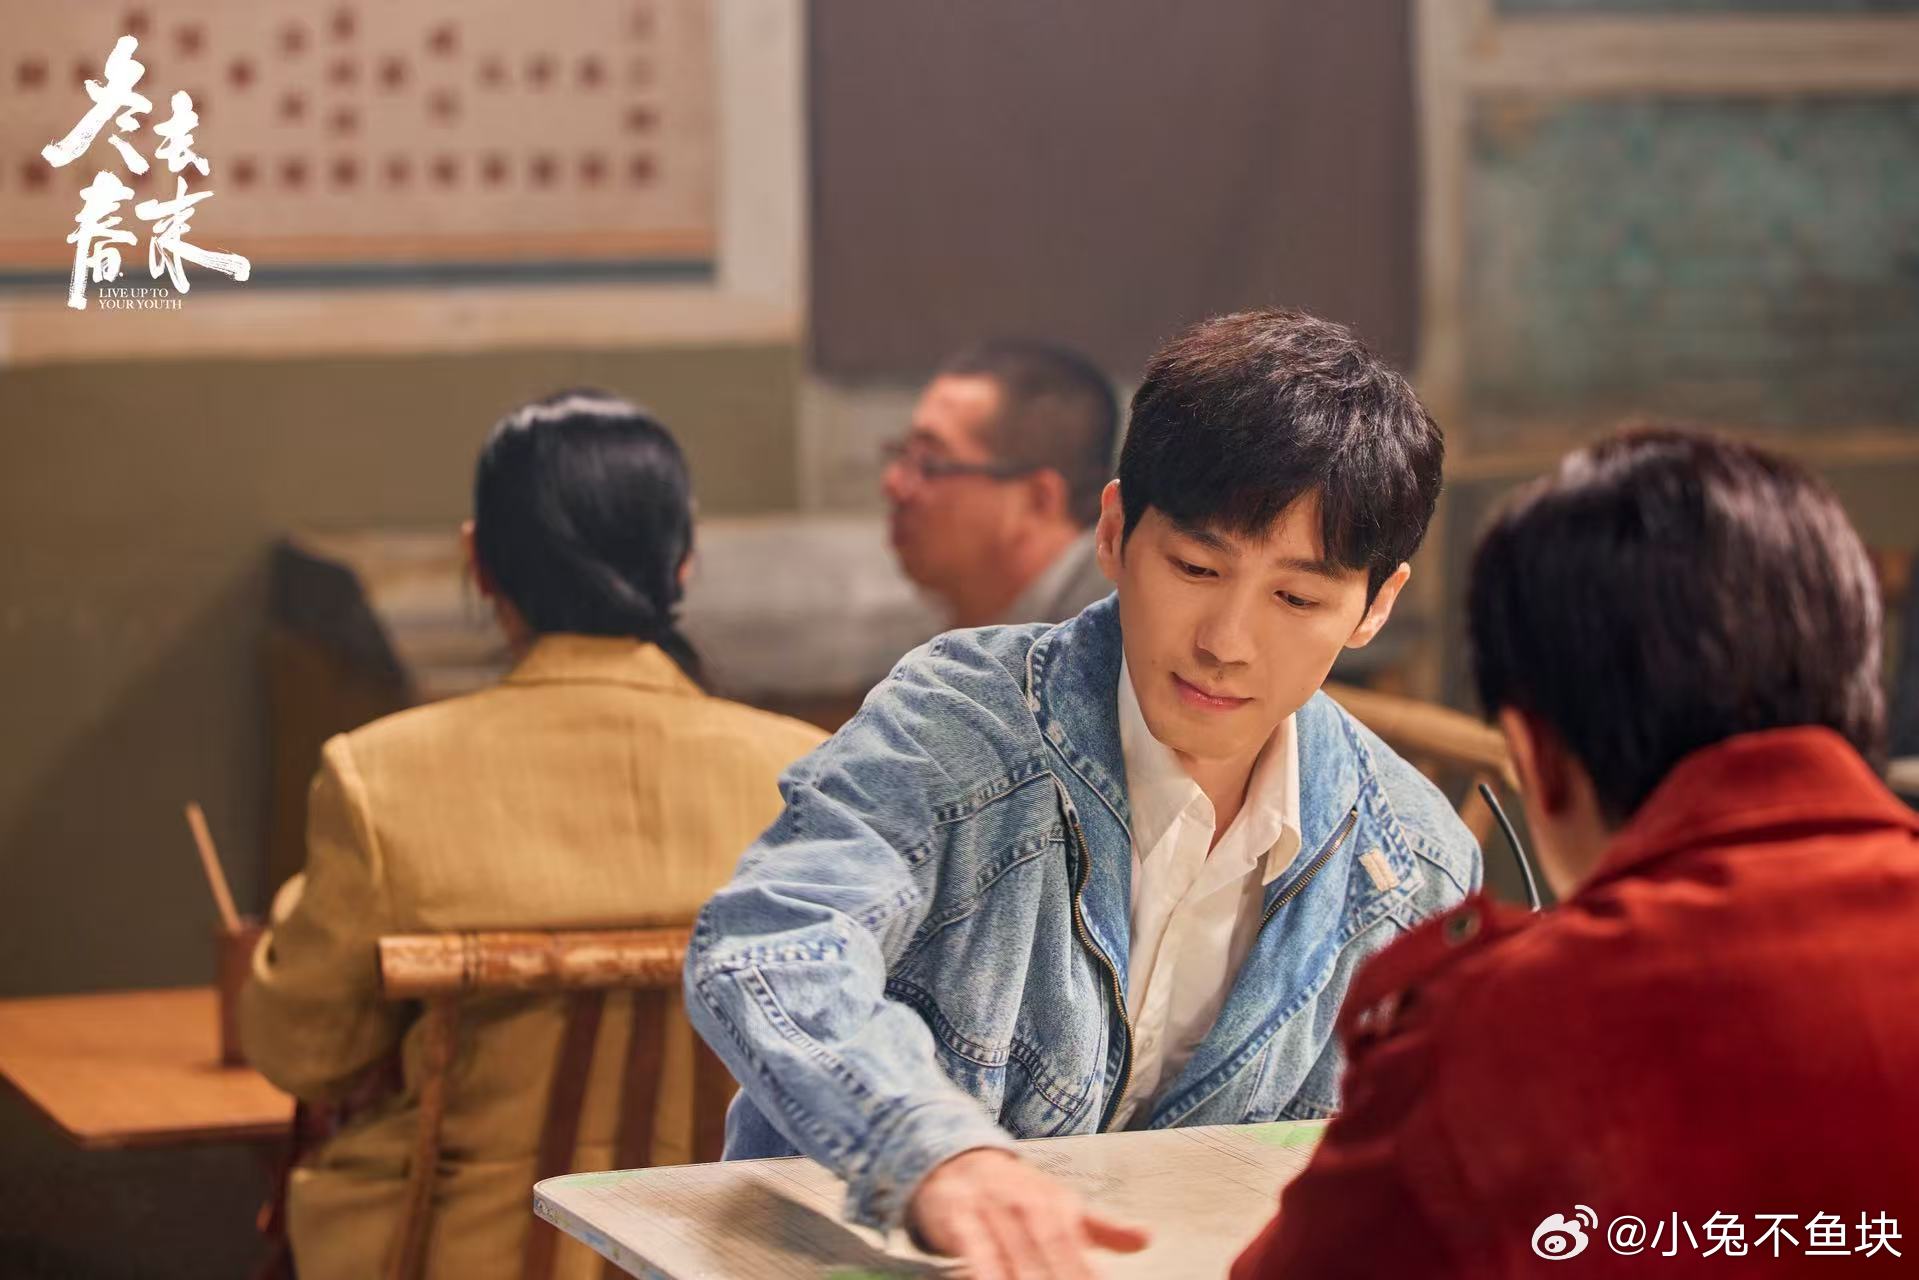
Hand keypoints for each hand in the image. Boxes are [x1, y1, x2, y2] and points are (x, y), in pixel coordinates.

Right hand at [907, 1148, 1150, 1279]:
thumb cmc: (1019, 1194)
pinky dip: (986, 1274)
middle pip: (1048, 1255)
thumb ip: (1104, 1228)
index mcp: (1057, 1204)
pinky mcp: (959, 1219)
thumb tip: (1147, 1239)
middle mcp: (1027, 1205)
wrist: (960, 1161)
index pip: (1076, 1250)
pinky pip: (975, 1252)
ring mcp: (992, 1211)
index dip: (1085, 1276)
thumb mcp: (1063, 1205)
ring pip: (1014, 1258)